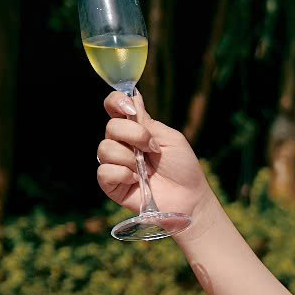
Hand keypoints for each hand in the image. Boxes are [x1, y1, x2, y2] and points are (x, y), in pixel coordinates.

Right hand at [97, 91, 212, 228]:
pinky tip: (137, 181)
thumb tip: (133, 96)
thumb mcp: (170, 138)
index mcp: (135, 130)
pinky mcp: (111, 185)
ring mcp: (115, 164)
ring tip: (146, 170)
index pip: (114, 107)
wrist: (189, 197)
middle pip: (111, 127)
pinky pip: (105, 172)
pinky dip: (123, 174)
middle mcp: (122, 144)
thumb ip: (148, 122)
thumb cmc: (182, 167)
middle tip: (153, 149)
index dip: (116, 102)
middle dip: (135, 135)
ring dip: (130, 158)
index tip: (129, 108)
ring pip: (106, 149)